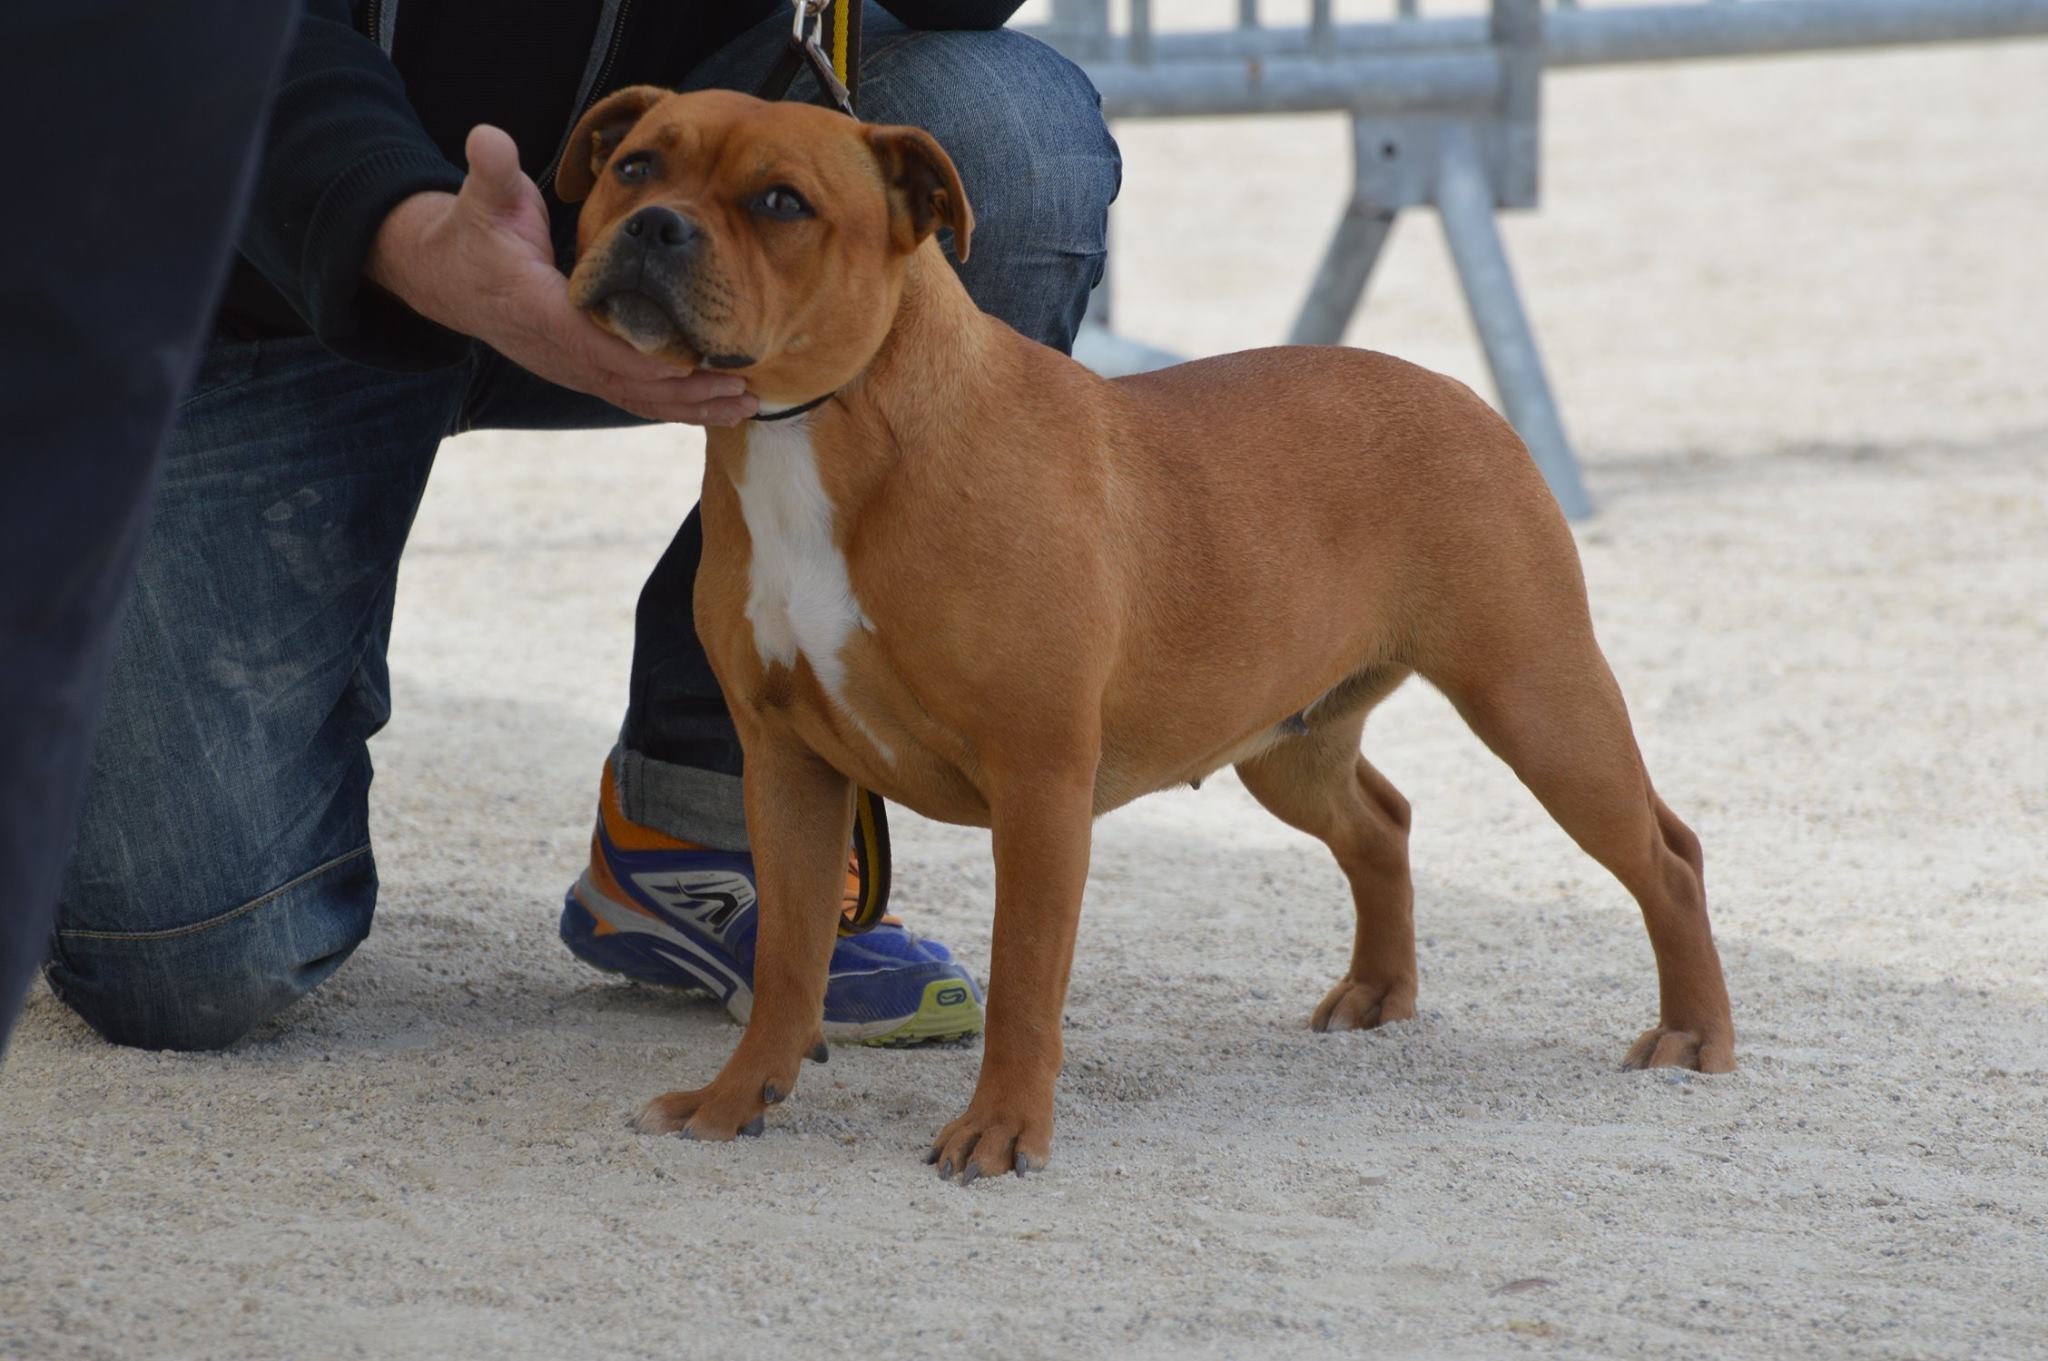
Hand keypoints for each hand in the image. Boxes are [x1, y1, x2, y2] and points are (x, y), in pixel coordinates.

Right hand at [365, 125, 758, 425]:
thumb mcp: (482, 198)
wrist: (447, 277)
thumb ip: (492, 171)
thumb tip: (487, 138)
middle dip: (684, 390)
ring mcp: (570, 366)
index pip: (592, 342)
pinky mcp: (583, 369)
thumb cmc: (474, 233)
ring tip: (744, 405)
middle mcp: (557, 350)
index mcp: (537, 309)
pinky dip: (674, 404)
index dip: (639, 357)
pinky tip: (716, 405)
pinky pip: (633, 395)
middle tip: (741, 387)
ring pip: (635, 397)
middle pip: (627, 382)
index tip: (688, 361)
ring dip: (690, 405)